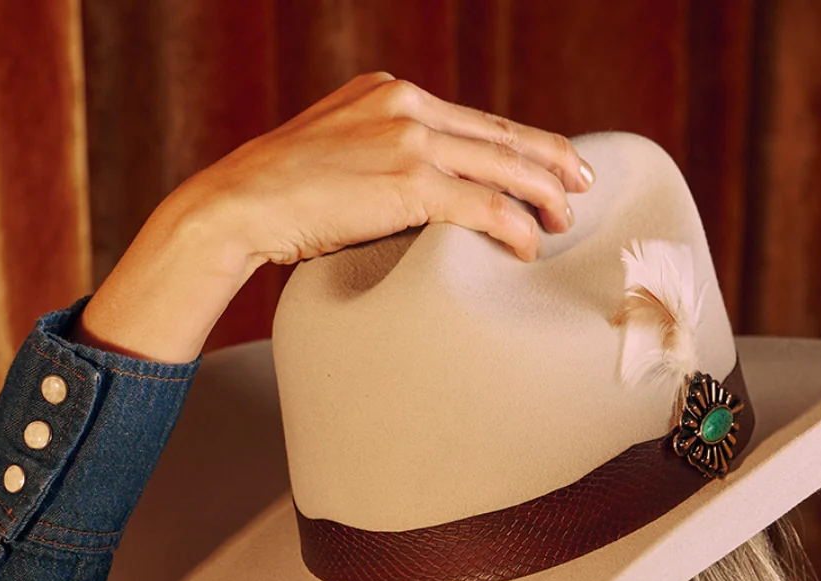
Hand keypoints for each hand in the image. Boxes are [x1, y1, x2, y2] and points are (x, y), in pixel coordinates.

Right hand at [201, 70, 593, 267]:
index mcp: (389, 93)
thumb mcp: (333, 157)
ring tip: (562, 222)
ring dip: (542, 196)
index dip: (518, 142)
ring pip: (502, 165)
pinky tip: (527, 246)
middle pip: (498, 134)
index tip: (549, 162)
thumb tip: (409, 196)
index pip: (472, 119)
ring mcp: (408, 139)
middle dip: (549, 162)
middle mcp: (405, 106)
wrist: (239, 204)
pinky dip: (514, 227)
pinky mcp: (408, 180)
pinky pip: (483, 204)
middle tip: (581, 186)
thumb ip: (376, 159)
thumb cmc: (278, 198)